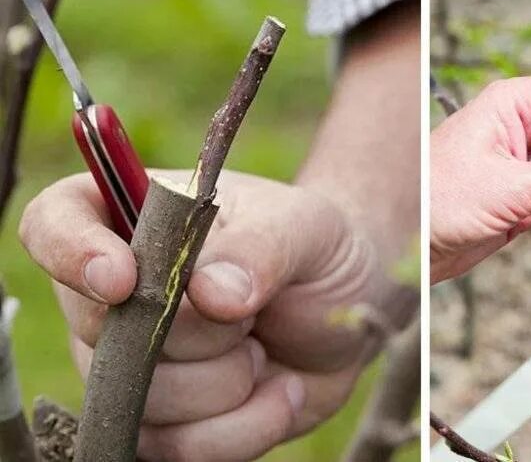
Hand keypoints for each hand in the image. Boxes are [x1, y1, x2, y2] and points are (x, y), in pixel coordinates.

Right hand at [19, 170, 387, 460]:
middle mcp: (120, 297)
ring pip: (145, 401)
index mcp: (137, 221)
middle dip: (196, 333)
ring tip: (264, 348)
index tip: (123, 279)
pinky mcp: (170, 423)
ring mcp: (138, 366)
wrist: (347, 313)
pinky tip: (282, 390)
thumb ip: (262, 249)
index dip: (70, 253)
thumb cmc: (316, 252)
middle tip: (253, 310)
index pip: (55, 223)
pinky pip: (179, 449)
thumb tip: (210, 295)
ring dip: (228, 382)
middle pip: (101, 332)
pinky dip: (246, 426)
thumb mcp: (306, 228)